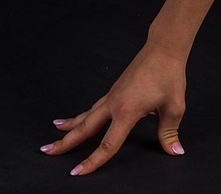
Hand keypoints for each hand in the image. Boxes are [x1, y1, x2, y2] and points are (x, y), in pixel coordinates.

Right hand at [40, 41, 187, 176]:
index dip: (93, 161)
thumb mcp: (174, 107)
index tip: (76, 172)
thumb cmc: (169, 75)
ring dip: (69, 126)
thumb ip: (169, 132)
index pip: (107, 144)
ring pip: (86, 115)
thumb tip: (175, 151)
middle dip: (65, 142)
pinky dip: (82, 114)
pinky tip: (78, 118)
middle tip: (45, 151)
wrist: (163, 48)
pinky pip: (94, 107)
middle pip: (84, 128)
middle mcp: (113, 104)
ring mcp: (112, 95)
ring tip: (54, 132)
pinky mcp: (115, 90)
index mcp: (126, 112)